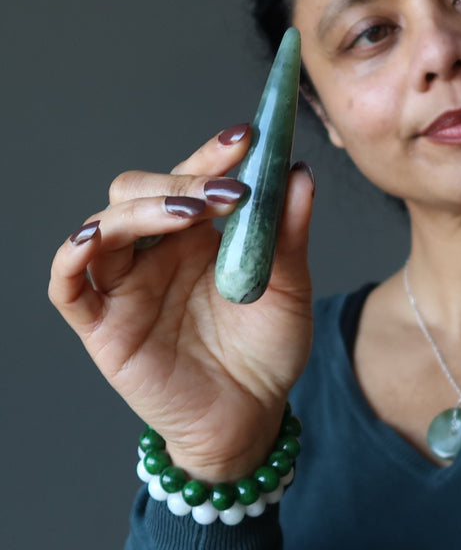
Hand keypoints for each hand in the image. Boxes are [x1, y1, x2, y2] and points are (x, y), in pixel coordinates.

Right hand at [48, 124, 315, 478]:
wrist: (252, 414)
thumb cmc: (267, 349)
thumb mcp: (290, 286)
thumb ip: (289, 232)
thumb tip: (300, 172)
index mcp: (201, 234)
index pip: (191, 177)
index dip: (211, 154)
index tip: (246, 138)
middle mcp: (158, 250)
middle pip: (142, 190)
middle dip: (182, 180)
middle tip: (228, 191)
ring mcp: (126, 284)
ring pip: (106, 224)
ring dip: (144, 208)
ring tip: (193, 212)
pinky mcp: (102, 325)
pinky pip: (68, 285)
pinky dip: (72, 255)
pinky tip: (95, 237)